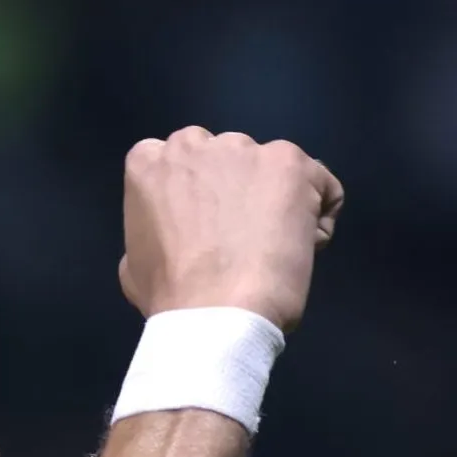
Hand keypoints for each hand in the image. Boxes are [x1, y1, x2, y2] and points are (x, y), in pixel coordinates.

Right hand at [118, 128, 344, 332]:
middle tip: (242, 238)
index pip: (182, 164)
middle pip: (228, 159)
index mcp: (150, 162)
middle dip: (238, 190)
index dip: (200, 198)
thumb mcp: (135, 262)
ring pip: (272, 170)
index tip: (208, 230)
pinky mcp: (290, 163)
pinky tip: (302, 250)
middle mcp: (195, 142)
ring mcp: (245, 149)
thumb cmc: (171, 298)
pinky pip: (321, 186)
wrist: (217, 314)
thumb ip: (155, 230)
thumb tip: (173, 238)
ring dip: (277, 201)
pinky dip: (318, 217)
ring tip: (275, 250)